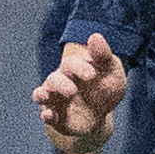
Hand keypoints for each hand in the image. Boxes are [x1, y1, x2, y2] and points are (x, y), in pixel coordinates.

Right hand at [33, 33, 126, 153]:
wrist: (102, 115)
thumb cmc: (106, 89)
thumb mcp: (112, 73)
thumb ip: (103, 56)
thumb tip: (95, 35)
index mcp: (73, 69)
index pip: (71, 64)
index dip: (79, 68)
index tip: (92, 75)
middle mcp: (60, 82)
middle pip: (54, 79)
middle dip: (61, 84)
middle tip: (72, 91)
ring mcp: (55, 100)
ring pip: (42, 94)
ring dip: (44, 95)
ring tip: (46, 96)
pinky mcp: (54, 117)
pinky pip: (45, 114)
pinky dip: (45, 114)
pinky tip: (49, 115)